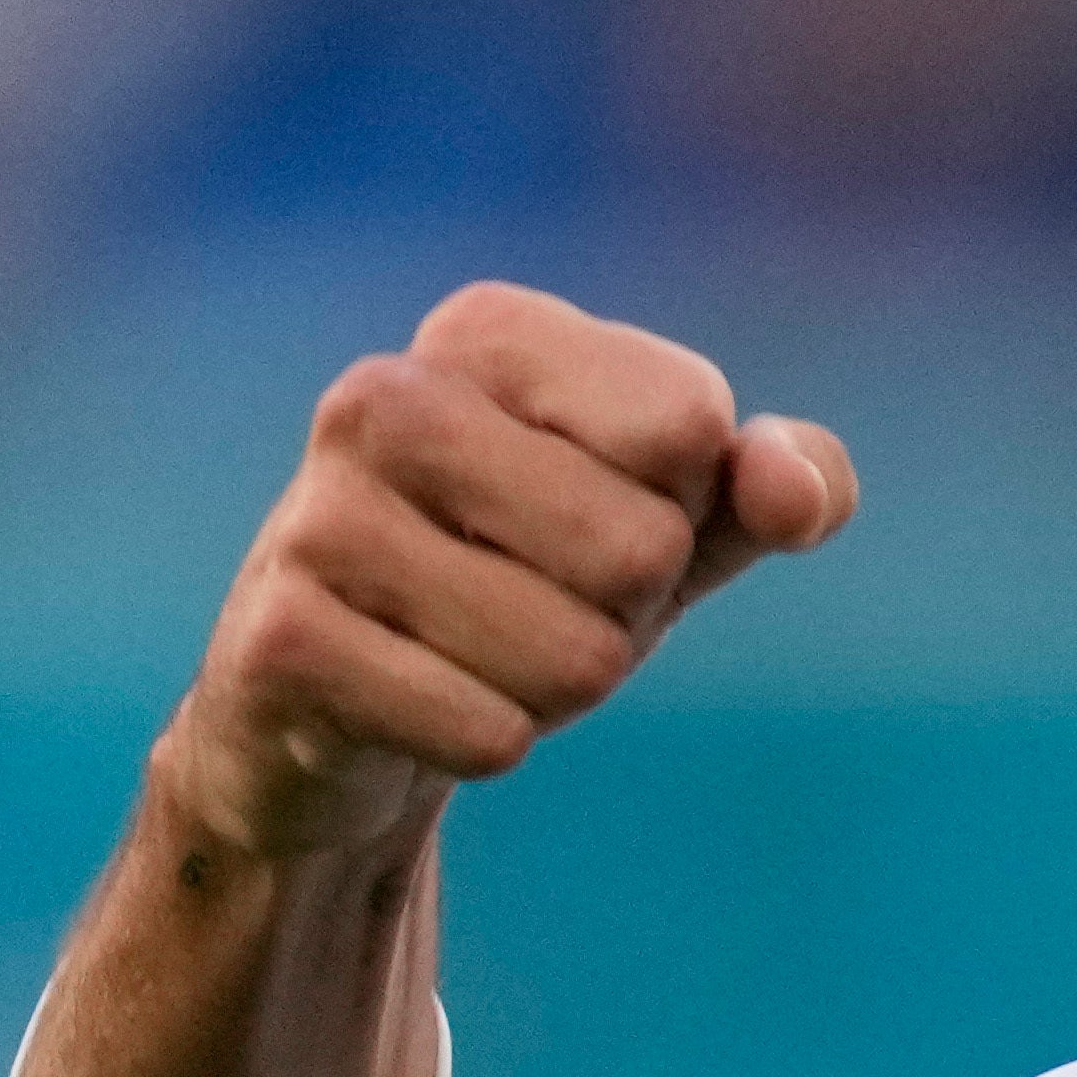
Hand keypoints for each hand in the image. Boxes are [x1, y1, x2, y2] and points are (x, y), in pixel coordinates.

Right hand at [151, 282, 857, 869]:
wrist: (343, 697)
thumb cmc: (536, 578)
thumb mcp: (680, 518)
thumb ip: (781, 485)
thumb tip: (794, 491)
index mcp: (485, 333)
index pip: (690, 425)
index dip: (679, 507)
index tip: (597, 508)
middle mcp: (381, 398)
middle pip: (640, 549)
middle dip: (621, 615)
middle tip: (537, 602)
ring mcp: (314, 515)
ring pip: (574, 659)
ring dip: (553, 690)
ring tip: (474, 651)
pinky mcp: (281, 640)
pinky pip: (489, 733)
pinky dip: (486, 744)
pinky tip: (415, 703)